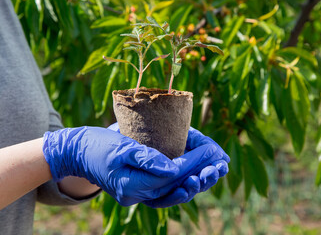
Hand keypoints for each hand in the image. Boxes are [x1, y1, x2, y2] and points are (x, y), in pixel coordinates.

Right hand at [109, 126, 229, 207]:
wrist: (79, 152)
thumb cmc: (97, 145)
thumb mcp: (119, 147)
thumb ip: (146, 158)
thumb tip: (173, 169)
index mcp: (132, 186)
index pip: (171, 175)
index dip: (194, 161)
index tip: (212, 148)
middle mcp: (139, 195)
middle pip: (177, 188)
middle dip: (202, 173)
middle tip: (222, 163)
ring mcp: (141, 194)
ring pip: (175, 192)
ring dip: (198, 181)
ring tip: (218, 170)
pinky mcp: (143, 188)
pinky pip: (168, 190)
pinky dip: (185, 182)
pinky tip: (200, 175)